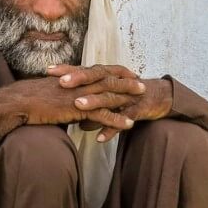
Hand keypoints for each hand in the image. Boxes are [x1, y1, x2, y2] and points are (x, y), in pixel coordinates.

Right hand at [0, 69, 144, 138]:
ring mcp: (78, 95)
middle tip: (141, 82)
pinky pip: (101, 114)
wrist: (16, 103)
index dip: (112, 70)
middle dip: (126, 80)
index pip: (96, 70)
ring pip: (109, 94)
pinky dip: (116, 119)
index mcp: (71, 78)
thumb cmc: (25, 101)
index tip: (125, 72)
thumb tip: (62, 102)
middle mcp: (77, 83)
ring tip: (142, 98)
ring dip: (127, 96)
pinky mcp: (76, 109)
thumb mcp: (46, 94)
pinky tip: (128, 124)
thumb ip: (59, 96)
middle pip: (107, 78)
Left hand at [46, 64, 173, 141]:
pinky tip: (99, 139)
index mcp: (106, 77)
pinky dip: (112, 128)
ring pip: (109, 98)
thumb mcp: (107, 97)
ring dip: (93, 102)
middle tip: (61, 82)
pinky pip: (124, 119)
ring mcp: (127, 96)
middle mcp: (116, 83)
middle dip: (79, 79)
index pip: (85, 70)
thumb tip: (77, 122)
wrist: (159, 97)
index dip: (68, 69)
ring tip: (77, 106)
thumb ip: (91, 106)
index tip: (49, 70)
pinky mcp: (138, 110)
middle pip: (96, 78)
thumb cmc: (127, 96)